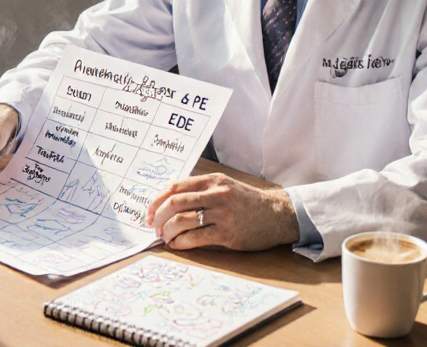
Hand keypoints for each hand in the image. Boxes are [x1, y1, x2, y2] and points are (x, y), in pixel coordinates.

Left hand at [145, 172, 298, 251]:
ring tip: (165, 237)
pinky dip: (181, 243)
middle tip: (154, 227)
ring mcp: (222, 214)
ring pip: (182, 221)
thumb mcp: (225, 187)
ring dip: (167, 231)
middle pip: (174, 203)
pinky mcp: (227, 234)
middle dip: (158, 217)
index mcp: (212, 180)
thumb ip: (200, 190)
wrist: (278, 215)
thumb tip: (168, 202)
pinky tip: (177, 245)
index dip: (156, 201)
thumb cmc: (247, 203)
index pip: (175, 187)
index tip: (148, 213)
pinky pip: (195, 238)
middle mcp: (216, 194)